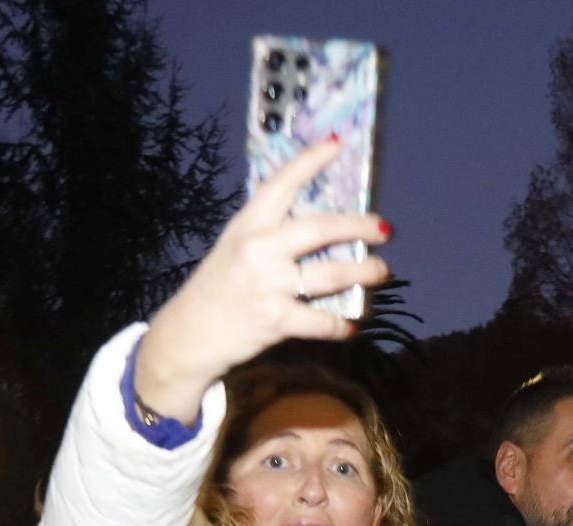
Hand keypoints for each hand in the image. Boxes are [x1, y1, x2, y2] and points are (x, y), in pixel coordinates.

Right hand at [135, 142, 392, 421]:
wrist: (188, 335)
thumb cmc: (218, 290)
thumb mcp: (235, 248)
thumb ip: (269, 235)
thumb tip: (318, 226)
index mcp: (247, 224)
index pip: (282, 183)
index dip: (311, 161)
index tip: (337, 143)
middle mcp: (258, 248)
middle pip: (320, 228)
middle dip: (359, 226)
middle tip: (384, 228)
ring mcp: (268, 283)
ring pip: (331, 274)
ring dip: (364, 272)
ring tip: (380, 271)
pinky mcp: (275, 318)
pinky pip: (322, 320)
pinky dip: (341, 325)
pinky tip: (351, 326)